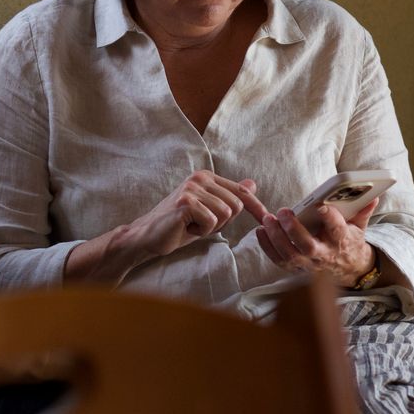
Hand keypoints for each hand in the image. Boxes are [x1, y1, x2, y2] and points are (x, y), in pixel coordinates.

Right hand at [121, 170, 271, 264]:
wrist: (147, 236)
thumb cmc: (178, 226)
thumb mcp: (208, 211)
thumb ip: (228, 197)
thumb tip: (253, 184)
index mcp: (206, 177)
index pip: (241, 191)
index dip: (256, 207)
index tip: (267, 218)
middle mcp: (199, 178)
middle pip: (235, 205)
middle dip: (223, 222)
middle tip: (200, 224)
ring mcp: (191, 188)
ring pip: (225, 214)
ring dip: (211, 227)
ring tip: (192, 226)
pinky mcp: (185, 202)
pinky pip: (211, 221)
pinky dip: (201, 231)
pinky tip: (185, 228)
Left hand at [254, 196, 378, 281]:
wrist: (348, 269)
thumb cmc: (349, 241)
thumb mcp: (359, 226)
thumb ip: (362, 210)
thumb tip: (373, 196)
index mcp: (341, 241)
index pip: (337, 230)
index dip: (330, 218)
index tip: (322, 206)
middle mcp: (324, 255)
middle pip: (308, 246)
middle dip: (294, 230)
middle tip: (283, 212)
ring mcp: (309, 265)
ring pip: (290, 255)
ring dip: (276, 238)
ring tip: (267, 220)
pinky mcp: (297, 269)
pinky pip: (279, 261)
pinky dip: (267, 247)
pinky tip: (261, 231)